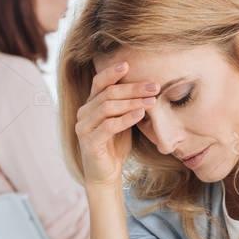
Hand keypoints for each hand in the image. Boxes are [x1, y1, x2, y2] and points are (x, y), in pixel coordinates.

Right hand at [74, 62, 158, 186]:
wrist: (106, 174)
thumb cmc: (115, 146)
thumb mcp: (122, 121)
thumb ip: (126, 105)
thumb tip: (147, 86)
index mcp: (90, 105)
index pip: (99, 82)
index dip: (112, 72)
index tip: (129, 65)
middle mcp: (84, 113)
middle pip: (108, 93)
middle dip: (133, 88)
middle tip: (154, 86)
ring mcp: (83, 127)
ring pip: (108, 107)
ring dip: (132, 102)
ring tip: (152, 101)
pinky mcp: (89, 142)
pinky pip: (108, 126)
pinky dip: (125, 119)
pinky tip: (140, 114)